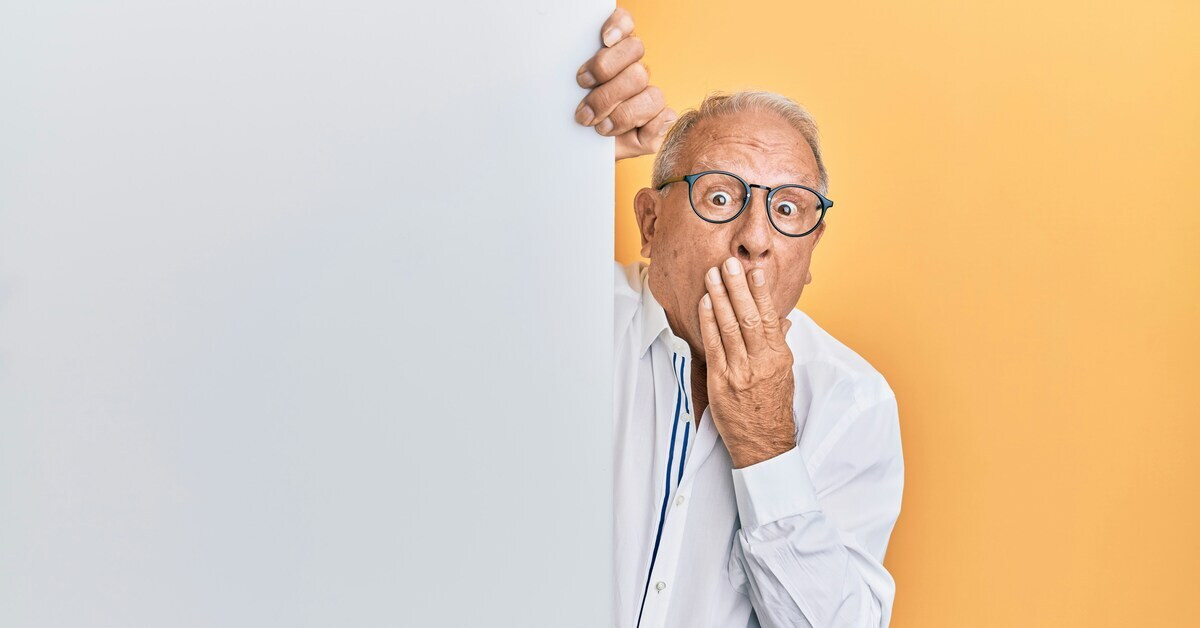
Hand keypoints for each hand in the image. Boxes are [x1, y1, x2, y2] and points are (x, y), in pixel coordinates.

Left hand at [574, 7, 676, 160]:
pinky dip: (648, 126)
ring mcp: (647, 93)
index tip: (604, 40)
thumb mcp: (562, 106)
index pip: (624, 24)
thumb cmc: (572, 125)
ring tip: (598, 126)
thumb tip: (591, 76)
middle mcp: (632, 68)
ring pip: (649, 90)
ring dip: (621, 113)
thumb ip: (568, 88)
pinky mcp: (659, 120)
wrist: (580, 153)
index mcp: (611, 53)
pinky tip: (631, 132)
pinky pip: (664, 116)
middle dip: (607, 84)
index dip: (619, 26)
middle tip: (583, 109)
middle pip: (636, 56)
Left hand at [698, 257, 797, 468]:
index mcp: (779, 357)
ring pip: (729, 328)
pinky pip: (714, 346)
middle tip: (728, 264)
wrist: (764, 444)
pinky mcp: (721, 381)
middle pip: (749, 318)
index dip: (761, 293)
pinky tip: (705, 303)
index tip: (755, 271)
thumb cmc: (773, 408)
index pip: (771, 318)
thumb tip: (784, 321)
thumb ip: (781, 345)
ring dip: (720, 298)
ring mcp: (740, 372)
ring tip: (712, 275)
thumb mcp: (785, 375)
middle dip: (737, 288)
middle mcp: (761, 362)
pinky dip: (708, 322)